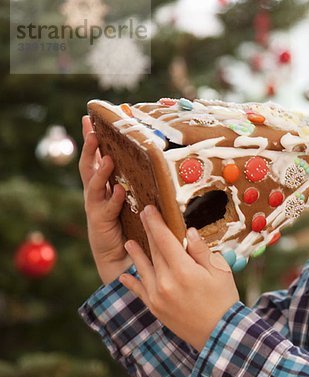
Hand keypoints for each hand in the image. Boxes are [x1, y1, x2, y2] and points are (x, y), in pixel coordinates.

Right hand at [79, 115, 130, 283]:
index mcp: (102, 185)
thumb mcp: (131, 199)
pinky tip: (120, 191)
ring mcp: (96, 207)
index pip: (95, 157)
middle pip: (88, 166)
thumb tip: (150, 159)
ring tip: (108, 159)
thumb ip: (134, 181)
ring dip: (101, 172)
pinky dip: (114, 199)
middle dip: (89, 149)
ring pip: (94, 186)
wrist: (120, 255)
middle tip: (91, 132)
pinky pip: (106, 209)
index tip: (88, 118)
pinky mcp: (101, 223)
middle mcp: (96, 193)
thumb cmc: (128, 224)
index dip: (91, 139)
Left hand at [119, 205, 238, 350]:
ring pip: (143, 269)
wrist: (219, 334)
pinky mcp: (155, 308)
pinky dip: (131, 283)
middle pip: (154, 251)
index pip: (165, 240)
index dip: (155, 223)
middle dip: (148, 232)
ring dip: (135, 255)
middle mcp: (165, 282)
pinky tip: (124, 277)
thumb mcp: (220, 271)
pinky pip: (139, 292)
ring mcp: (157, 297)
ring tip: (128, 243)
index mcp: (183, 270)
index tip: (148, 209)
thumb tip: (188, 232)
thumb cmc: (223, 299)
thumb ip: (201, 251)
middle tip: (142, 216)